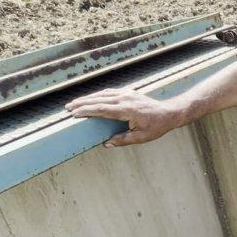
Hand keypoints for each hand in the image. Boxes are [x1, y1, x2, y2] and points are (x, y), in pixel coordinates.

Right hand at [65, 88, 185, 147]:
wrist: (169, 113)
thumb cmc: (156, 127)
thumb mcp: (141, 137)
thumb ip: (123, 140)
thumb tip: (106, 144)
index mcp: (127, 110)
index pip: (102, 109)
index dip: (87, 111)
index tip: (75, 113)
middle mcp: (125, 99)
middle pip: (99, 99)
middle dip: (82, 103)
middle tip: (68, 108)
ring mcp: (127, 94)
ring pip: (103, 94)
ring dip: (88, 98)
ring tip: (74, 103)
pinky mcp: (128, 92)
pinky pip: (109, 92)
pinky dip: (98, 95)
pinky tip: (90, 98)